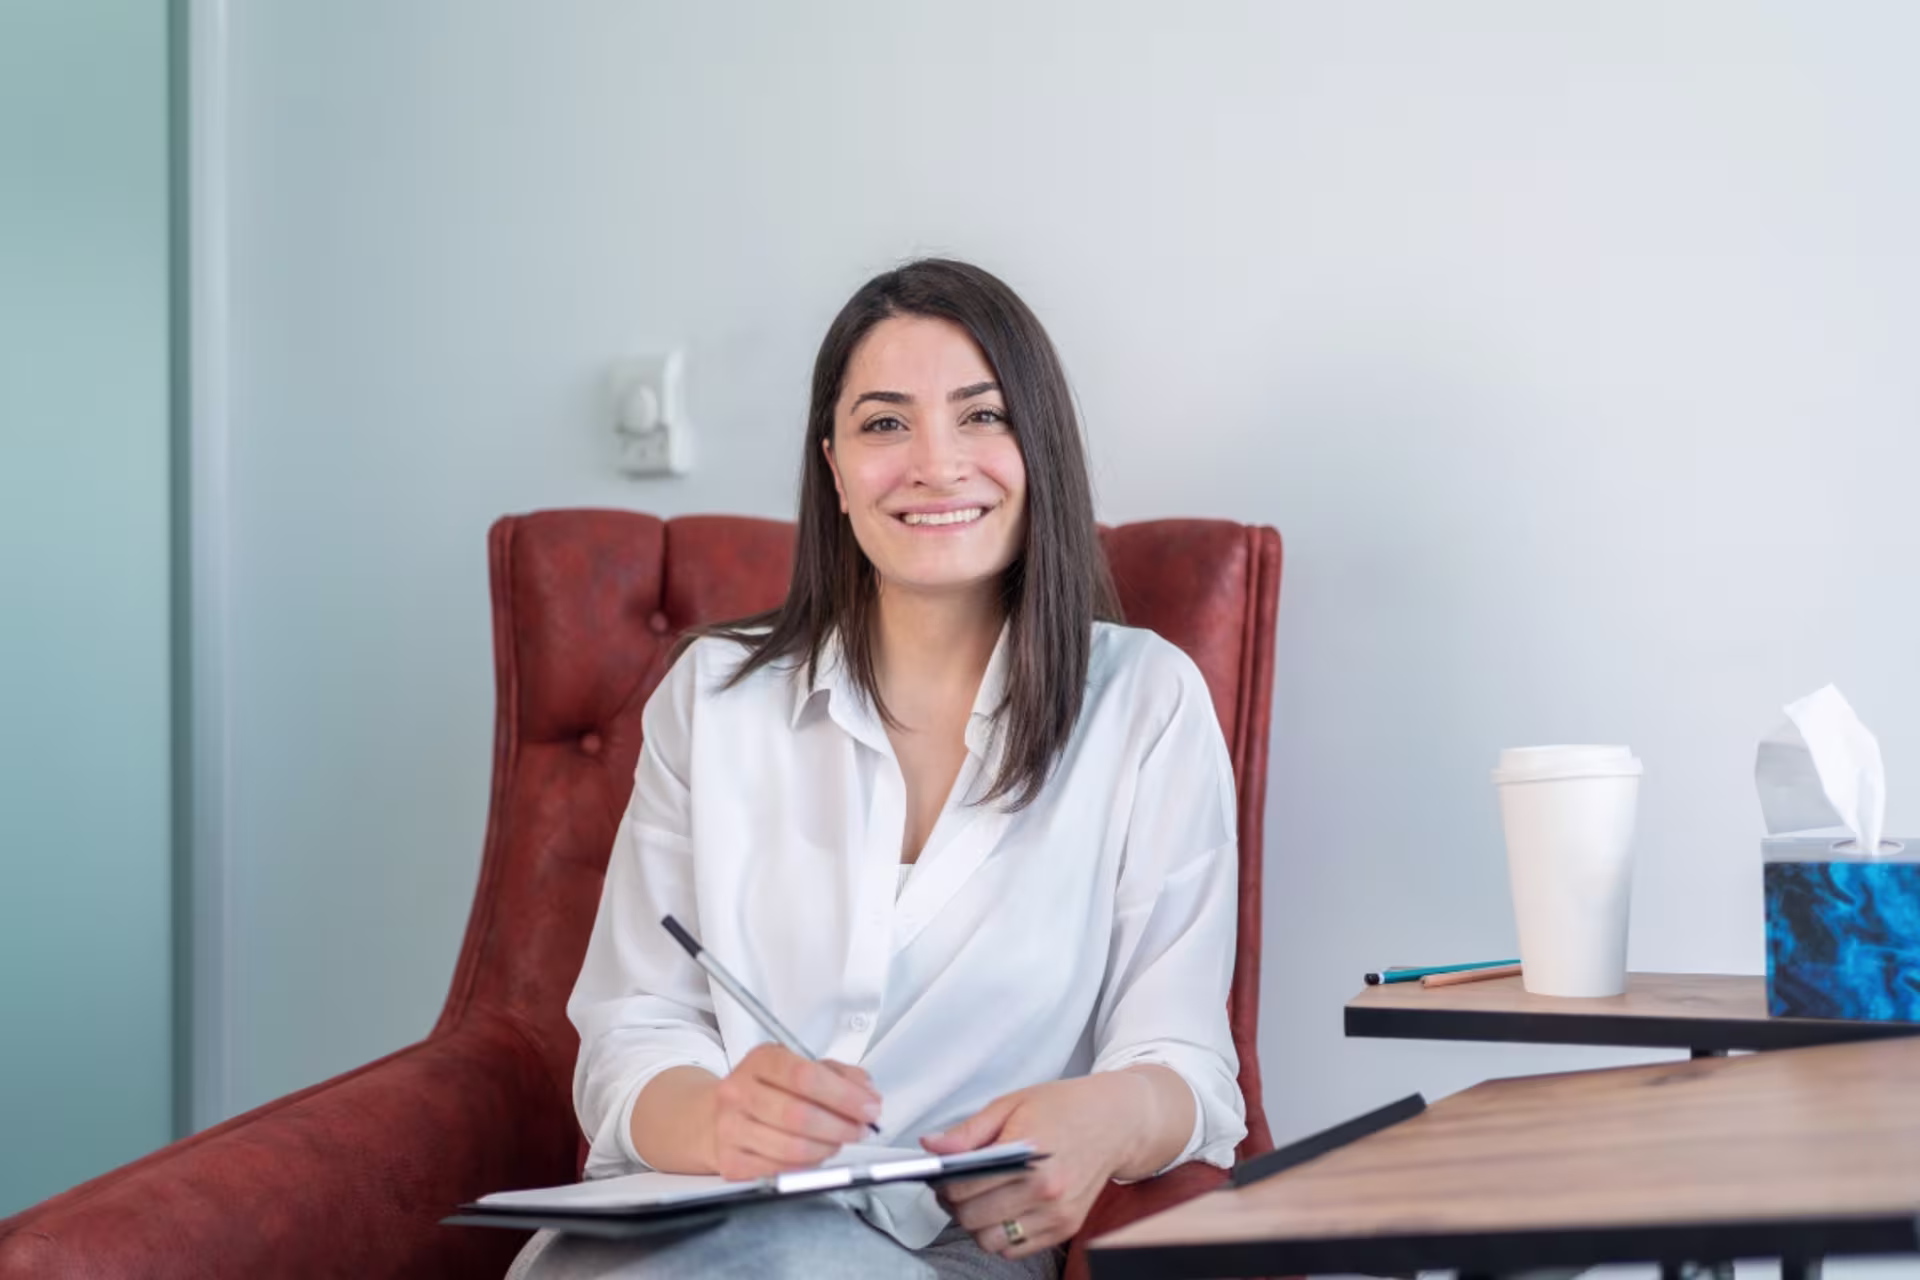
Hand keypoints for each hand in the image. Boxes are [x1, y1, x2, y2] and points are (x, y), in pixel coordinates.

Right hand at [707, 1044, 881, 1180]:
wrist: (718, 1116)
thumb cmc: (768, 1090)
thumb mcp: (802, 1067)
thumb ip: (839, 1075)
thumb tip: (867, 1095)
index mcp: (761, 1060)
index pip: (805, 1076)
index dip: (843, 1095)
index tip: (868, 1107)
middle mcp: (739, 1091)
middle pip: (798, 1114)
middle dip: (840, 1126)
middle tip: (859, 1129)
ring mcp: (731, 1127)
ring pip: (791, 1147)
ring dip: (827, 1148)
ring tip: (838, 1141)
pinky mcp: (731, 1161)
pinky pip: (779, 1170)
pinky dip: (807, 1166)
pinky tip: (815, 1155)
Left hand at [919, 1073, 1154, 1260]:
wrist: (1116, 1122)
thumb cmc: (1064, 1107)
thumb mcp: (1012, 1105)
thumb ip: (969, 1131)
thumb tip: (931, 1147)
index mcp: (1030, 1155)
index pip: (964, 1186)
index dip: (942, 1182)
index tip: (940, 1174)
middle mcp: (1046, 1190)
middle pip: (972, 1217)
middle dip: (953, 1203)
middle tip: (954, 1186)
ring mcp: (1057, 1214)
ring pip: (990, 1241)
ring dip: (975, 1224)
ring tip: (978, 1199)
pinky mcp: (1066, 1228)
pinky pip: (1015, 1250)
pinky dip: (1000, 1236)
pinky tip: (1002, 1210)